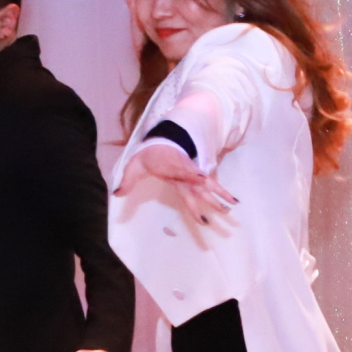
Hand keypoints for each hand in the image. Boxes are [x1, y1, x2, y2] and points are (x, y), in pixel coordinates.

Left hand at [114, 139, 235, 222]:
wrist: (163, 141)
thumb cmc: (148, 155)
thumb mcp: (134, 166)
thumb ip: (127, 181)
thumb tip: (117, 194)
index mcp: (171, 167)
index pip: (182, 171)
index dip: (192, 175)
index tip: (202, 179)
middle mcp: (185, 172)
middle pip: (199, 185)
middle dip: (211, 196)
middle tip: (222, 210)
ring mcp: (193, 174)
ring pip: (209, 186)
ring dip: (222, 195)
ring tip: (233, 207)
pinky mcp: (197, 176)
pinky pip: (211, 185)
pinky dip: (223, 192)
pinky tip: (234, 201)